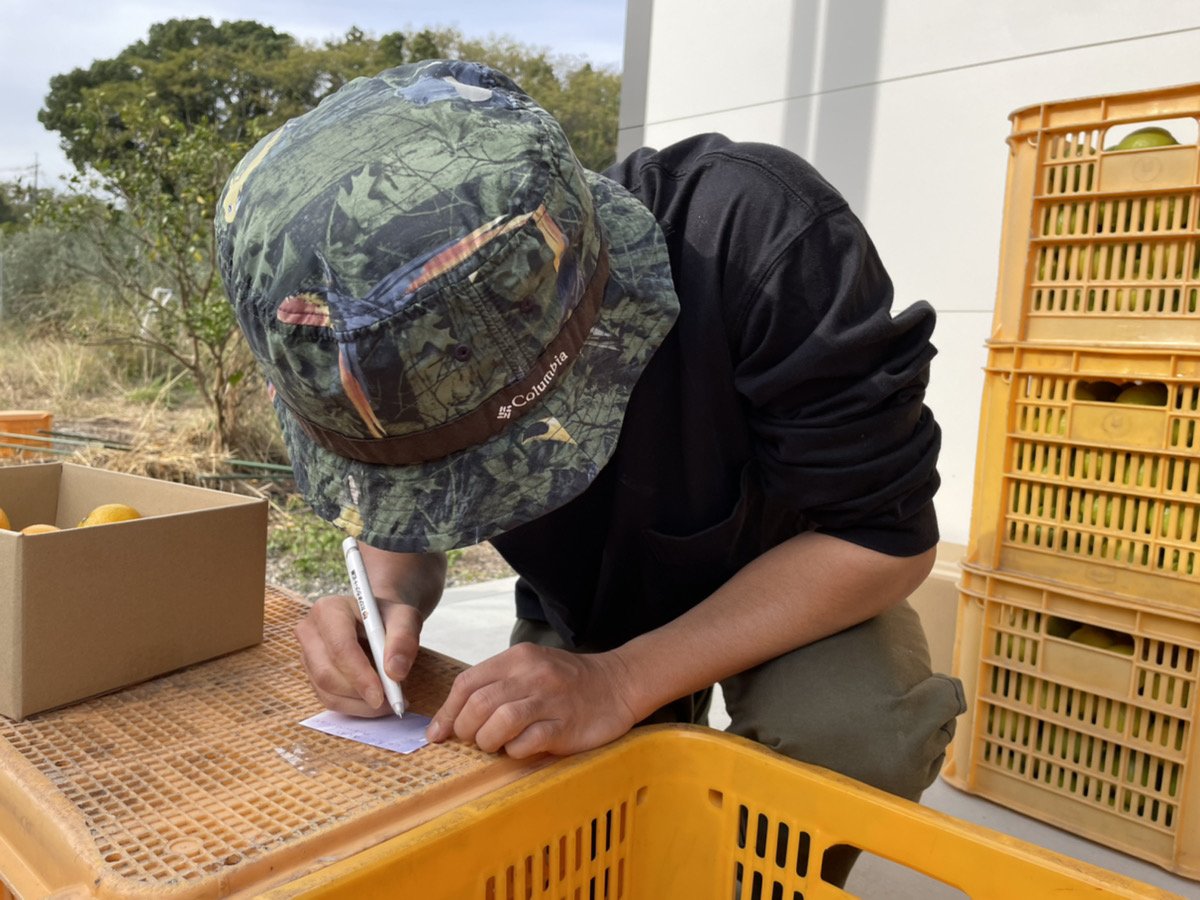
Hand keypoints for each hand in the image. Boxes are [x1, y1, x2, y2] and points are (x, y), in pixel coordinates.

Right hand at [294, 593, 422, 716]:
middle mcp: (310, 632)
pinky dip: (355, 707)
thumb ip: (404, 639)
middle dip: (360, 694)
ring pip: (327, 692)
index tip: (380, 695)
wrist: (376, 621)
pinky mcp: (311, 675)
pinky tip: (376, 702)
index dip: (359, 674)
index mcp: (329, 609)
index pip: (340, 647)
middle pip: (327, 674)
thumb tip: (395, 672)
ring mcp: (307, 656)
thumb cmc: (389, 617)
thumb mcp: (405, 618)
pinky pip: (329, 700)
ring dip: (360, 704)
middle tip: (392, 702)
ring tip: (390, 701)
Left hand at [426, 643, 639, 758]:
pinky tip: (520, 749)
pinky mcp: (565, 726)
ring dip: (488, 741)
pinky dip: (514, 751)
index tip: (438, 734)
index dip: (447, 712)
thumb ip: (494, 686)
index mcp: (518, 657)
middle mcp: (533, 674)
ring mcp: (550, 700)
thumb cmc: (564, 682)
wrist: (616, 684)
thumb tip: (450, 720)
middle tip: (473, 740)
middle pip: (479, 704)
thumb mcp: (529, 669)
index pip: (467, 683)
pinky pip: (526, 742)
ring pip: (499, 722)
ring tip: (495, 745)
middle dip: (466, 729)